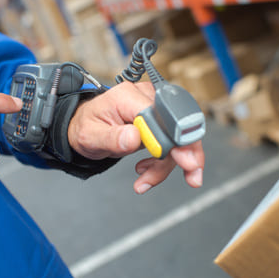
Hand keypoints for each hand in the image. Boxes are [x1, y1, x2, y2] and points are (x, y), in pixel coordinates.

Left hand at [68, 81, 204, 193]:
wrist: (85, 127)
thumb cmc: (87, 127)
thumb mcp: (90, 136)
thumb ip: (112, 137)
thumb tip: (134, 137)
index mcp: (128, 96)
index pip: (158, 116)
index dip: (173, 139)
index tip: (185, 160)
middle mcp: (146, 98)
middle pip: (177, 125)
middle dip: (187, 153)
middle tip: (193, 175)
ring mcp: (155, 109)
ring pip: (176, 140)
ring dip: (166, 165)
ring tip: (145, 181)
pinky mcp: (159, 122)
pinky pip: (170, 144)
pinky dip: (163, 163)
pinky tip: (146, 171)